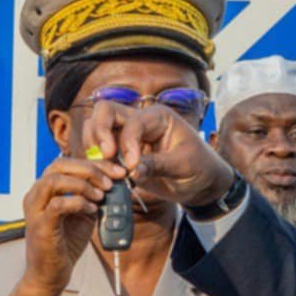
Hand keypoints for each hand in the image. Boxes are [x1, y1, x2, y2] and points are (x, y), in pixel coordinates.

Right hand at [20, 157, 110, 294]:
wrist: (51, 274)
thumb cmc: (66, 244)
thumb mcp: (84, 214)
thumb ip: (94, 197)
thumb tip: (114, 183)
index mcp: (45, 189)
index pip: (67, 163)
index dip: (94, 163)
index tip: (117, 171)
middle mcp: (36, 195)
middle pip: (59, 165)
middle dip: (89, 169)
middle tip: (109, 182)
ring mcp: (35, 210)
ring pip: (54, 180)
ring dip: (83, 184)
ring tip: (100, 196)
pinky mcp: (40, 225)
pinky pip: (58, 204)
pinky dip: (79, 203)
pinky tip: (92, 210)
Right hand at [78, 101, 234, 207]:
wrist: (201, 184)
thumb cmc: (199, 167)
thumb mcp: (184, 165)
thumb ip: (158, 165)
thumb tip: (133, 171)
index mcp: (158, 116)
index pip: (132, 123)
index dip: (128, 143)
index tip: (132, 166)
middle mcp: (139, 121)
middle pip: (105, 111)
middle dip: (99, 131)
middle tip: (106, 155)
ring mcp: (126, 136)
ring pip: (95, 127)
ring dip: (94, 146)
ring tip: (106, 167)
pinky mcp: (120, 153)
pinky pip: (98, 150)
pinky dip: (96, 160)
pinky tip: (106, 175)